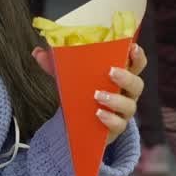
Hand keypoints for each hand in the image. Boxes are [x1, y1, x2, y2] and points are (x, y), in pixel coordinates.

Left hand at [33, 42, 147, 144]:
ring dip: (115, 100)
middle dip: (126, 77)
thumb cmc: (83, 95)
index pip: (137, 64)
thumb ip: (55, 66)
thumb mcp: (70, 79)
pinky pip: (118, 124)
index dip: (138, 56)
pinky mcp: (116, 128)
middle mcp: (127, 94)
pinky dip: (109, 119)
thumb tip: (37, 52)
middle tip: (111, 72)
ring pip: (129, 106)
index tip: (132, 47)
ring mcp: (123, 113)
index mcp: (121, 77)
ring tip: (98, 95)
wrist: (82, 125)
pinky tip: (98, 114)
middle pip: (137, 84)